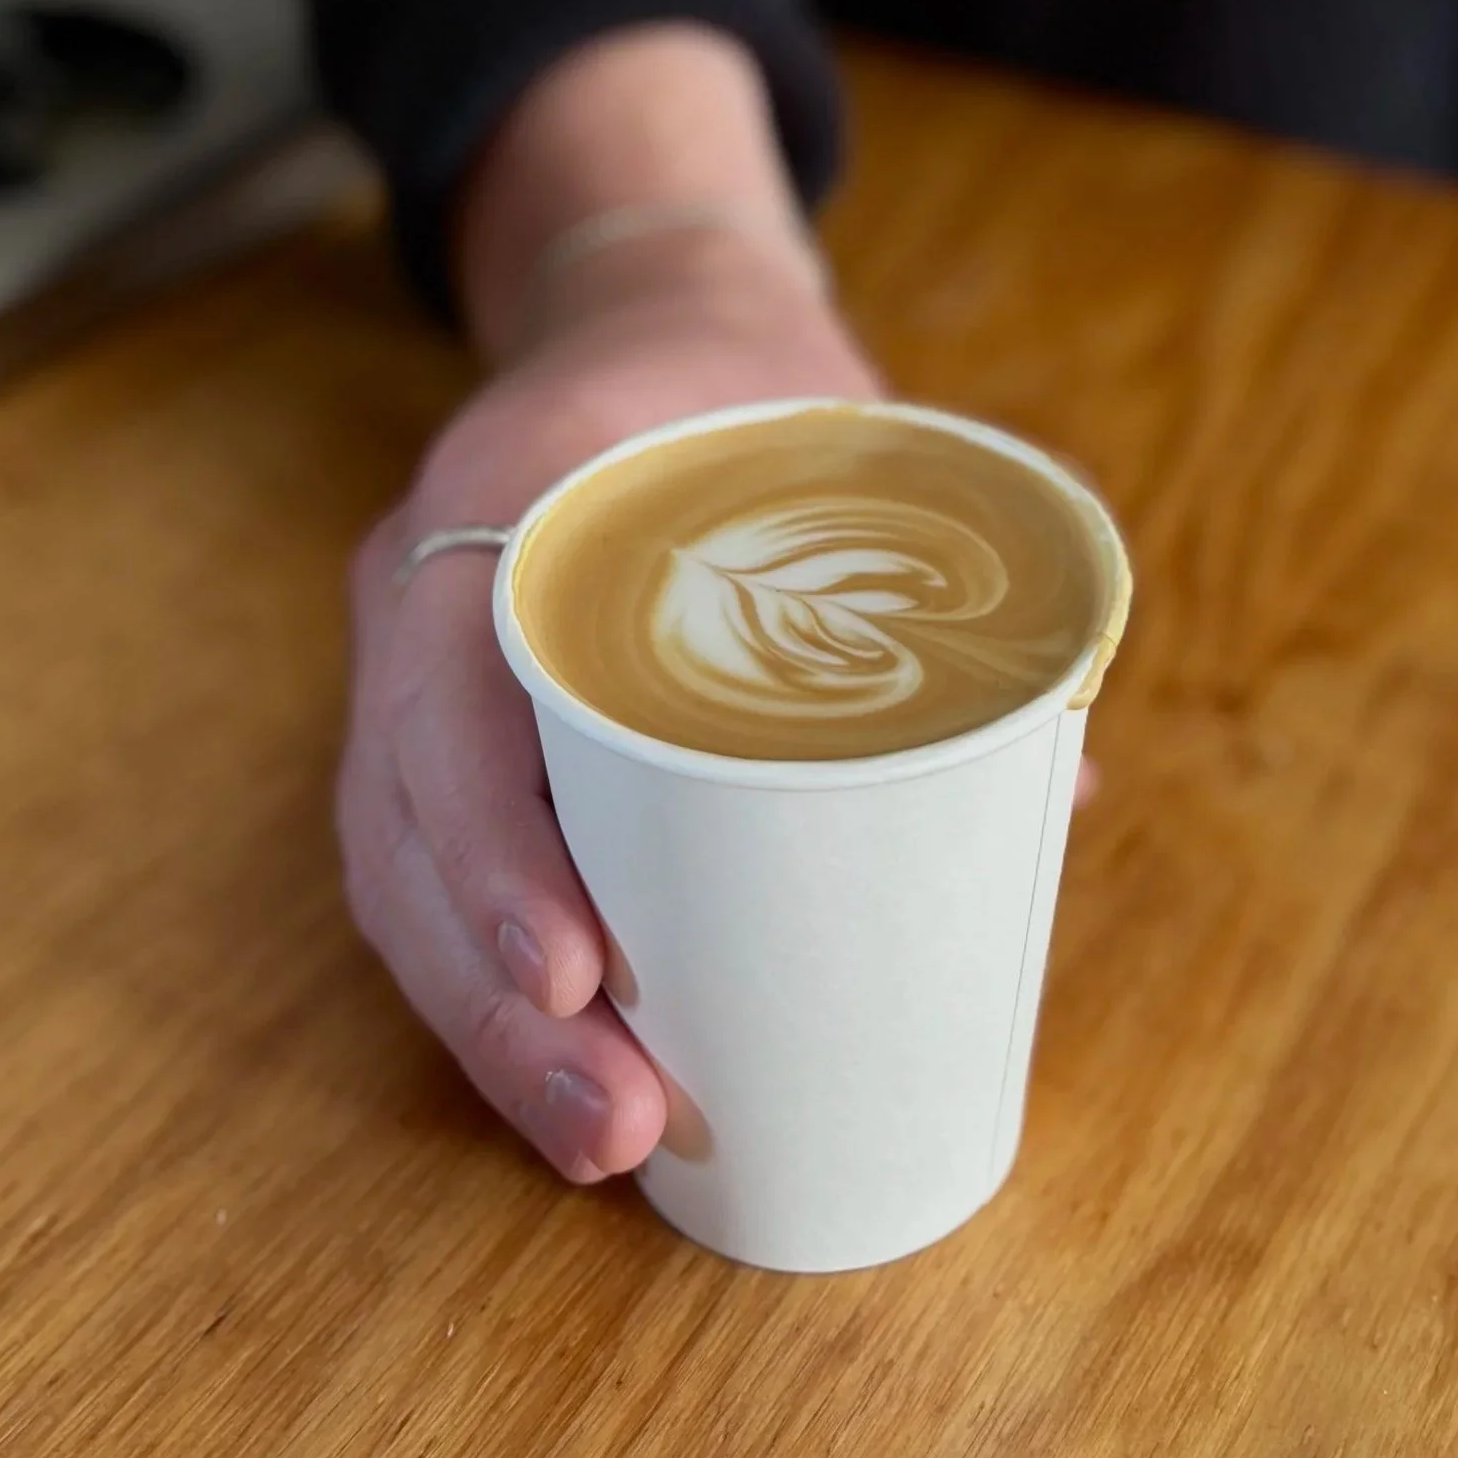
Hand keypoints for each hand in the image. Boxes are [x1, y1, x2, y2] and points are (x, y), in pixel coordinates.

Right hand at [341, 225, 882, 1181]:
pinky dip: (490, 990)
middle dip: (496, 1005)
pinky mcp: (440, 737)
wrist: (646, 311)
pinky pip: (430, 878)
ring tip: (604, 1146)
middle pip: (403, 829)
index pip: (446, 692)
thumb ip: (937, 572)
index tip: (576, 971)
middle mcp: (418, 591)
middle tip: (618, 1130)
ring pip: (399, 880)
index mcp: (500, 497)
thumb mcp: (838, 427)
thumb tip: (1057, 783)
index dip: (492, 845)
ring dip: (488, 1032)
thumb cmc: (749, 379)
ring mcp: (411, 671)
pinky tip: (571, 1081)